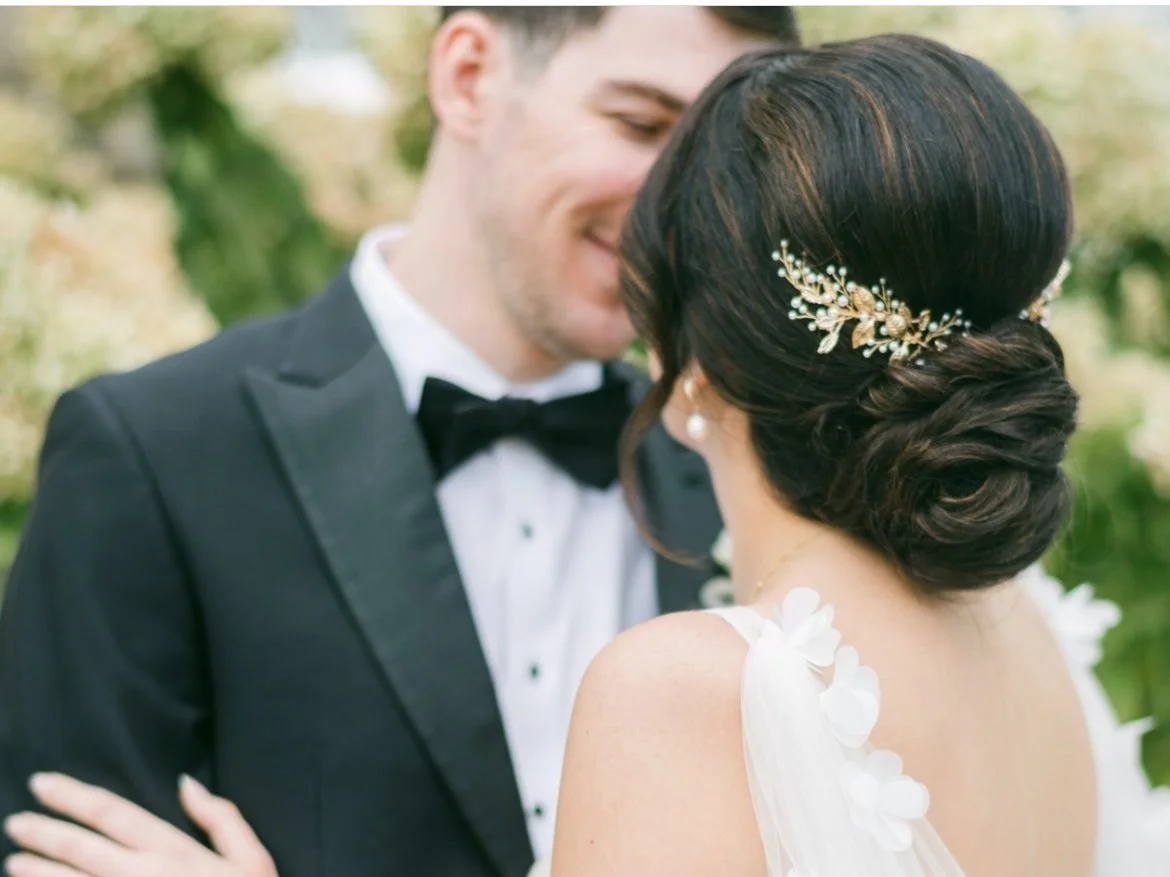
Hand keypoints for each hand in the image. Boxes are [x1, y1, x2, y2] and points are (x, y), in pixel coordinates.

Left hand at [4, 773, 276, 876]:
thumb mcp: (252, 858)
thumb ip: (222, 817)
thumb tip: (187, 782)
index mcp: (172, 851)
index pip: (112, 812)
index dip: (73, 796)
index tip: (43, 783)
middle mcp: (138, 876)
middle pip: (79, 848)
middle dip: (43, 833)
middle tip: (15, 823)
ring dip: (35, 873)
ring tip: (13, 863)